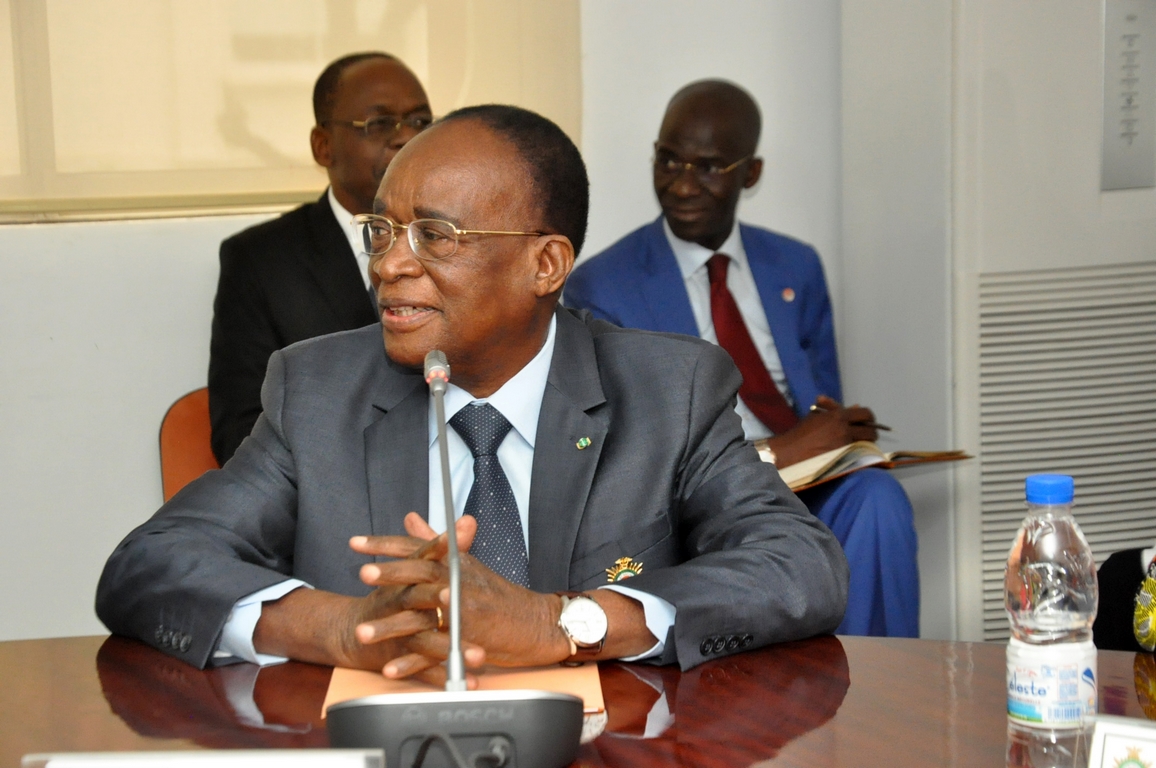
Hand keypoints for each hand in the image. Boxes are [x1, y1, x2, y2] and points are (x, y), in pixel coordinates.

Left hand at [355, 513, 569, 673]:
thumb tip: (409, 518)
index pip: (417, 548)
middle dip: (391, 574)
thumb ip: (434, 542)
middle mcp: (458, 583)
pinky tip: (390, 669)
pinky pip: (434, 654)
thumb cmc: (498, 594)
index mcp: (454, 563)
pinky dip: (412, 664)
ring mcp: (464, 613)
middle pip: (421, 575)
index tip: (355, 543)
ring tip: (362, 632)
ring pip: (422, 618)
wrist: (535, 622)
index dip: (384, 545)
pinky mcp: (468, 641)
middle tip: (363, 574)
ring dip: (391, 626)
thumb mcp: (466, 563)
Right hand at [766, 395, 878, 467]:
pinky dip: (860, 453)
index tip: (867, 422)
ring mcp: (844, 445)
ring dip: (867, 444)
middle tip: (867, 435)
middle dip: (871, 433)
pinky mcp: (842, 458)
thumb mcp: (817, 415)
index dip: (869, 418)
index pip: (865, 414)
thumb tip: (855, 406)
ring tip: (861, 445)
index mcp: (838, 416)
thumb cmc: (801, 432)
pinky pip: (859, 454)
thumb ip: (834, 409)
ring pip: (866, 444)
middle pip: (870, 430)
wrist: (790, 451)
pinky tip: (855, 453)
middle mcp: (844, 429)